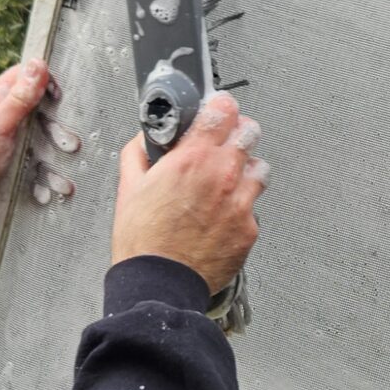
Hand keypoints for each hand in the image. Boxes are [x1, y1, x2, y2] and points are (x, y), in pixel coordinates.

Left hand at [0, 58, 55, 283]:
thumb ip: (19, 98)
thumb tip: (38, 63)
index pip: (26, 79)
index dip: (46, 82)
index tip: (63, 95)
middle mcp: (5, 122)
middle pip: (43, 111)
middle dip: (57, 125)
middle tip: (68, 138)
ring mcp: (13, 149)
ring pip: (46, 143)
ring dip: (57, 154)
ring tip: (67, 162)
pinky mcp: (18, 173)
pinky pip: (42, 170)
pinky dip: (50, 178)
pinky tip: (59, 185)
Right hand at [111, 93, 267, 293]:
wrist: (160, 283)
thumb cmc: (143, 241)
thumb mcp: (129, 187)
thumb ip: (139, 153)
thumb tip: (146, 138)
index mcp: (192, 159)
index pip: (223, 110)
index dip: (221, 106)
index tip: (218, 110)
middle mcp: (221, 176)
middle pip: (250, 132)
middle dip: (237, 133)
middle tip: (224, 144)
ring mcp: (240, 202)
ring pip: (260, 167)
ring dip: (245, 169)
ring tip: (227, 182)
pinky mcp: (249, 228)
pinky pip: (254, 205)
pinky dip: (242, 206)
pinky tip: (223, 215)